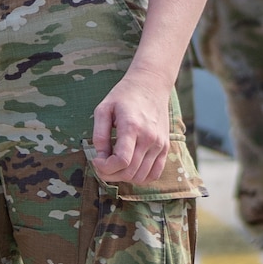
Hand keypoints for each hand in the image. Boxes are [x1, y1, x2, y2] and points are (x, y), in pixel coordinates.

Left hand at [91, 68, 172, 184]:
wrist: (151, 85)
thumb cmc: (124, 96)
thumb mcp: (104, 109)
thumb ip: (99, 134)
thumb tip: (99, 157)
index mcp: (132, 127)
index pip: (121, 161)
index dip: (105, 167)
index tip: (96, 160)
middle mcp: (149, 138)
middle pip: (130, 172)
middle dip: (111, 174)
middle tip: (101, 166)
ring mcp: (159, 144)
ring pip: (141, 177)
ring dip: (124, 177)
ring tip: (114, 166)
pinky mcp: (165, 147)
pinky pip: (155, 174)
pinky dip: (141, 177)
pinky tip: (130, 168)